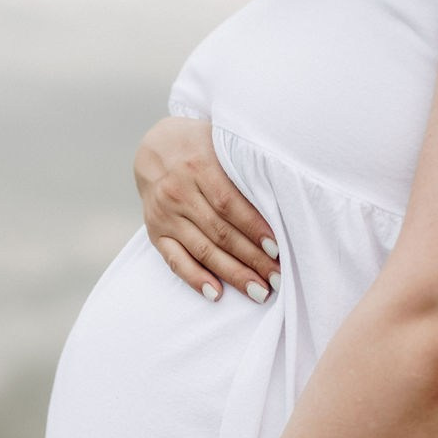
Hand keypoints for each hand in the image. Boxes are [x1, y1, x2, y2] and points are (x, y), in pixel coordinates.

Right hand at [134, 116, 280, 301]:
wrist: (154, 148)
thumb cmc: (201, 146)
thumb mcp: (221, 143)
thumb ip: (244, 166)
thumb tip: (283, 197)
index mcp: (198, 165)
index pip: (229, 204)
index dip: (254, 229)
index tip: (278, 250)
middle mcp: (178, 191)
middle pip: (220, 232)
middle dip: (252, 259)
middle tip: (277, 279)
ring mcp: (164, 214)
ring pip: (202, 250)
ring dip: (232, 274)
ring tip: (259, 291)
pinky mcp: (155, 232)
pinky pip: (174, 260)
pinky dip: (195, 278)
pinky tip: (216, 294)